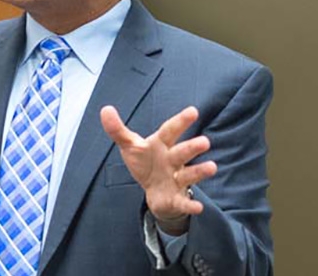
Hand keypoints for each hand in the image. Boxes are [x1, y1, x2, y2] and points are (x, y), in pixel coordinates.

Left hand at [100, 105, 215, 235]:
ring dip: (200, 172)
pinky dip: (190, 205)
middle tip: (205, 142)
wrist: (154, 191)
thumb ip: (118, 130)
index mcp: (162, 145)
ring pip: (189, 175)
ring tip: (212, 167)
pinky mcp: (175, 198)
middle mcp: (172, 160)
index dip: (180, 121)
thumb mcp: (130, 146)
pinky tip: (198, 207)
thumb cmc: (146, 162)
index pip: (170, 131)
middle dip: (192, 148)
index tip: (193, 111)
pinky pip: (183, 202)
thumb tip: (105, 110)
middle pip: (182, 152)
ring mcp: (176, 179)